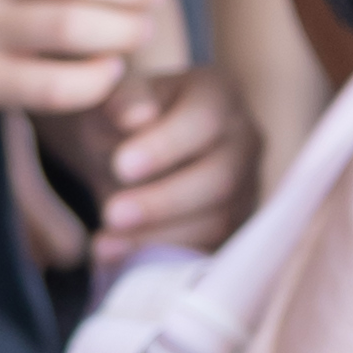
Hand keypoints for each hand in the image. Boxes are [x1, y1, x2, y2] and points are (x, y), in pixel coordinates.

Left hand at [66, 57, 260, 259]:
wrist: (128, 149)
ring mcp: (247, 185)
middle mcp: (244, 139)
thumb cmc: (121, 118)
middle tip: (111, 213)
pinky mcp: (236, 224)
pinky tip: (117, 257)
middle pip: (220, 178)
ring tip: (104, 244)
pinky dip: (162, 256)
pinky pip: (210, 248)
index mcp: (217, 95)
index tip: (121, 165)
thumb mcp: (112, 98)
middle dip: (163, 201)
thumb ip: (122, 100)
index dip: (165, 146)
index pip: (205, 120)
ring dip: (159, 236)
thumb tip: (137, 117)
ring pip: (218, 220)